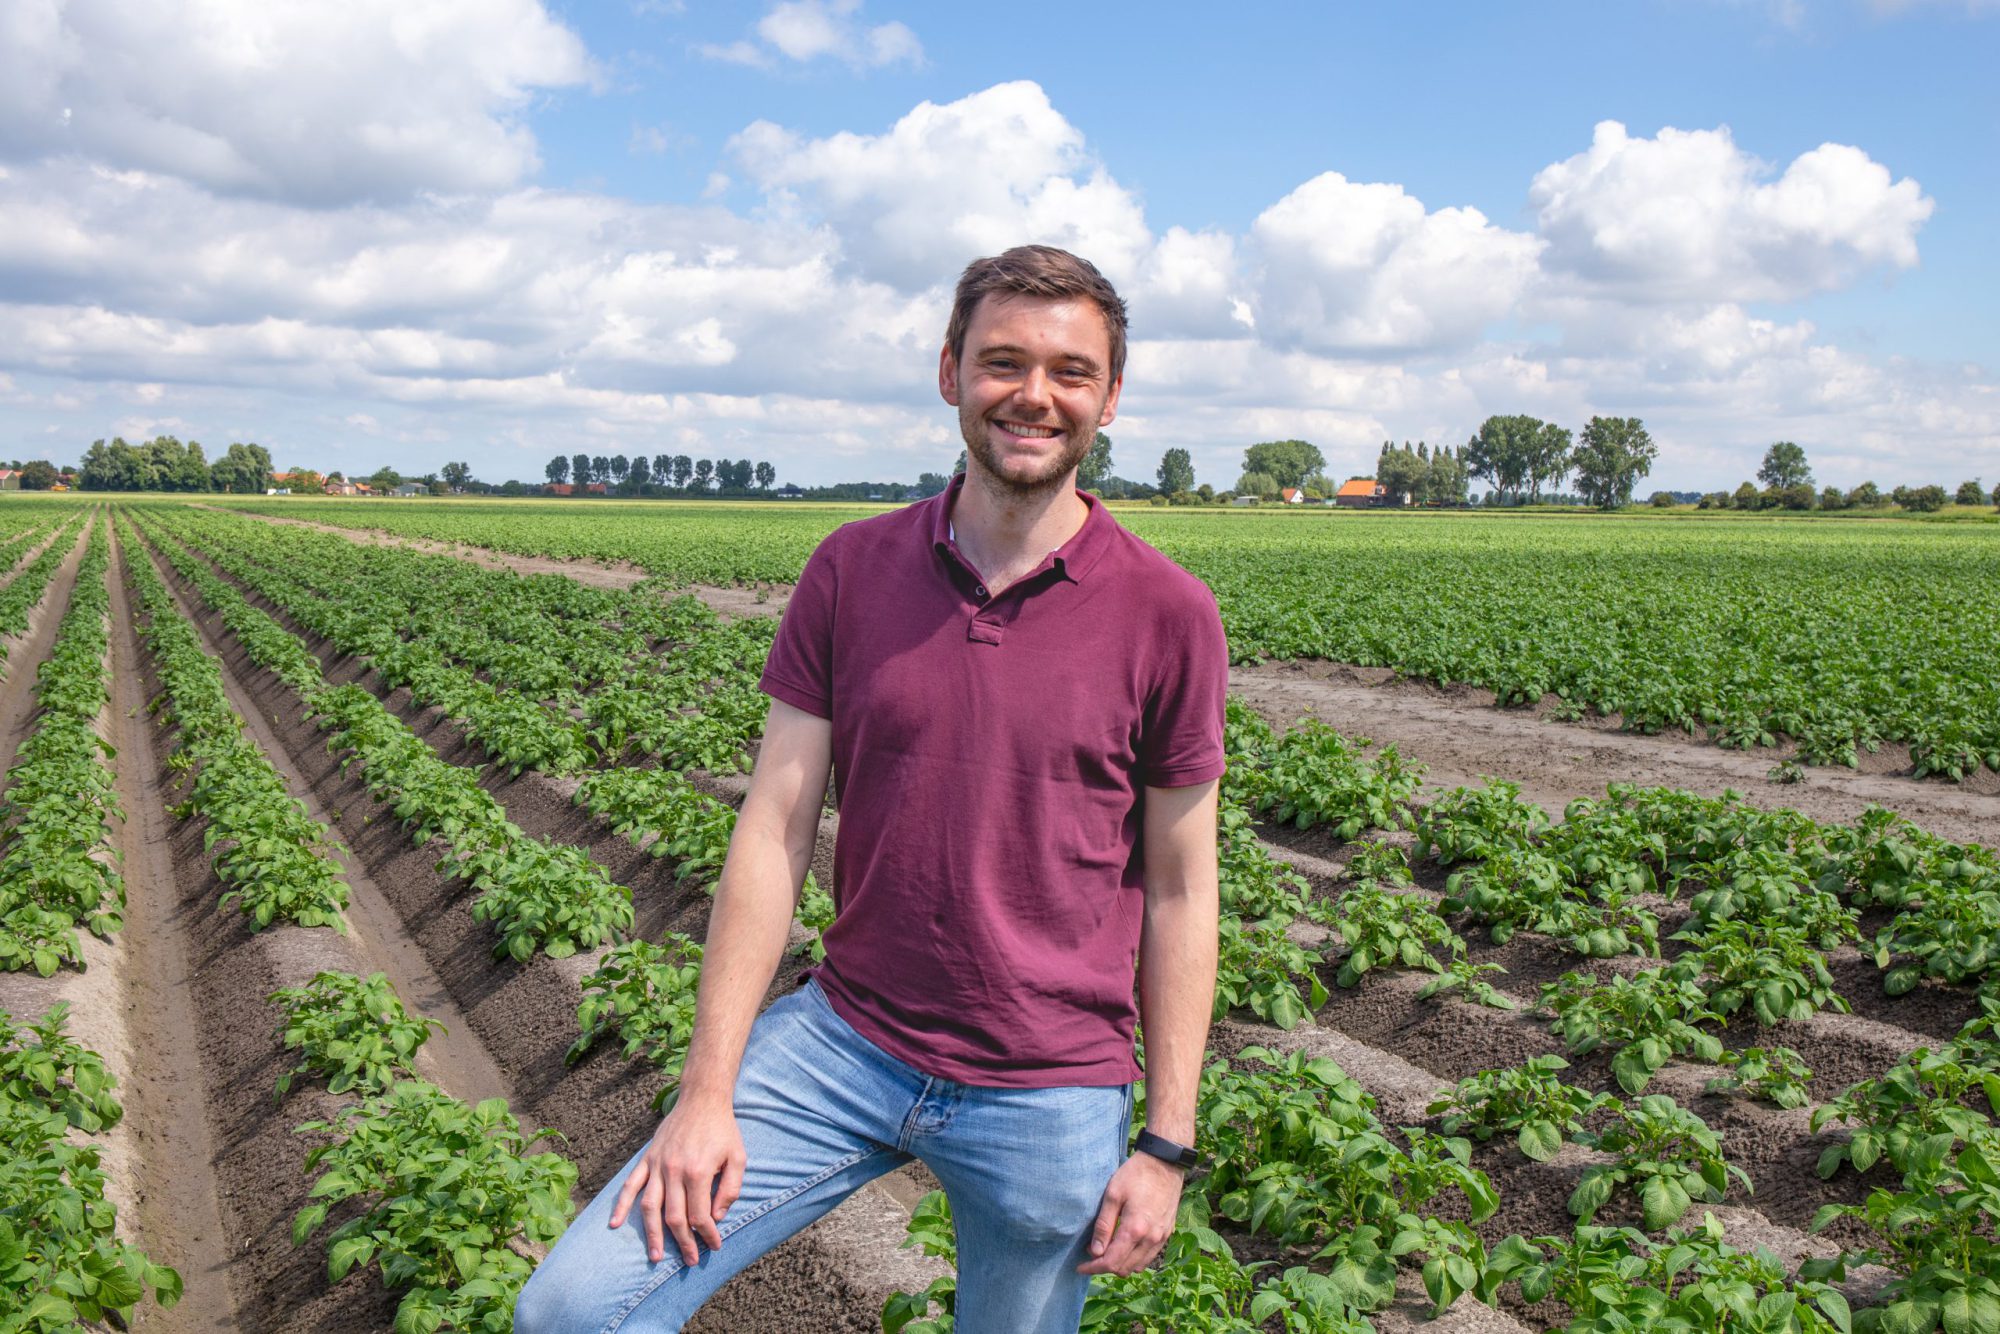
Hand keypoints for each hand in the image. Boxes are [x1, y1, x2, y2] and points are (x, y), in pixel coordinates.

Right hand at [608, 1095, 745, 1267]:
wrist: (702, 1099)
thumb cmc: (723, 1130)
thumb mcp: (738, 1158)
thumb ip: (730, 1189)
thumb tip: (717, 1217)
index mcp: (698, 1172)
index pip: (700, 1215)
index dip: (708, 1235)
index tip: (715, 1246)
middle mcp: (674, 1171)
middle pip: (674, 1217)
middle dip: (683, 1243)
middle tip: (690, 1261)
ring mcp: (657, 1165)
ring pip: (650, 1207)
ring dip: (652, 1235)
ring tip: (655, 1256)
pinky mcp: (647, 1159)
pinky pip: (630, 1185)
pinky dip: (621, 1205)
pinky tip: (615, 1224)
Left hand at [1076, 1153, 1182, 1275]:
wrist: (1164, 1163)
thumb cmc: (1136, 1175)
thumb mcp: (1113, 1195)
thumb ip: (1104, 1226)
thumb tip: (1094, 1251)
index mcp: (1135, 1230)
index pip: (1111, 1262)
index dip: (1093, 1268)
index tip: (1080, 1267)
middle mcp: (1151, 1239)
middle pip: (1124, 1268)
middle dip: (1105, 1266)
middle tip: (1091, 1253)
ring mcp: (1161, 1237)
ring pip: (1138, 1266)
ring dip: (1121, 1264)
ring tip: (1107, 1249)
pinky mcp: (1167, 1232)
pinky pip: (1149, 1256)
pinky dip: (1134, 1258)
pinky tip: (1125, 1245)